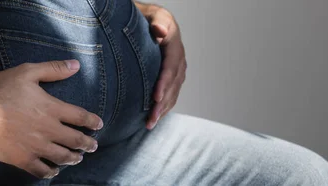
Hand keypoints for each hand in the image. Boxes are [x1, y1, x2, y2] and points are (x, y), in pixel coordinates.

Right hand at [0, 60, 102, 177]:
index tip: (98, 125)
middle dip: (88, 144)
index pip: (80, 117)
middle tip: (93, 146)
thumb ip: (53, 70)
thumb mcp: (27, 72)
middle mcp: (48, 130)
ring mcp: (36, 147)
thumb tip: (76, 65)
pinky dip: (50, 172)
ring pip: (62, 157)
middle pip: (76, 140)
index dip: (92, 121)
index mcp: (52, 108)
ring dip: (73, 158)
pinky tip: (53, 171)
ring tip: (77, 158)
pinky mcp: (22, 159)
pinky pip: (42, 170)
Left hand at [136, 3, 187, 128]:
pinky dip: (165, 106)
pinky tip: (155, 118)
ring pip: (173, 92)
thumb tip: (160, 30)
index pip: (170, 68)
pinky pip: (172, 93)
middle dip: (162, 104)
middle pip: (173, 85)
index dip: (164, 84)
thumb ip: (157, 21)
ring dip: (163, 110)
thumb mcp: (153, 14)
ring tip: (150, 124)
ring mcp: (178, 68)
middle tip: (151, 119)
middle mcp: (179, 59)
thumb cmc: (148, 16)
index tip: (155, 97)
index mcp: (174, 45)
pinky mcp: (174, 76)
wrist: (154, 19)